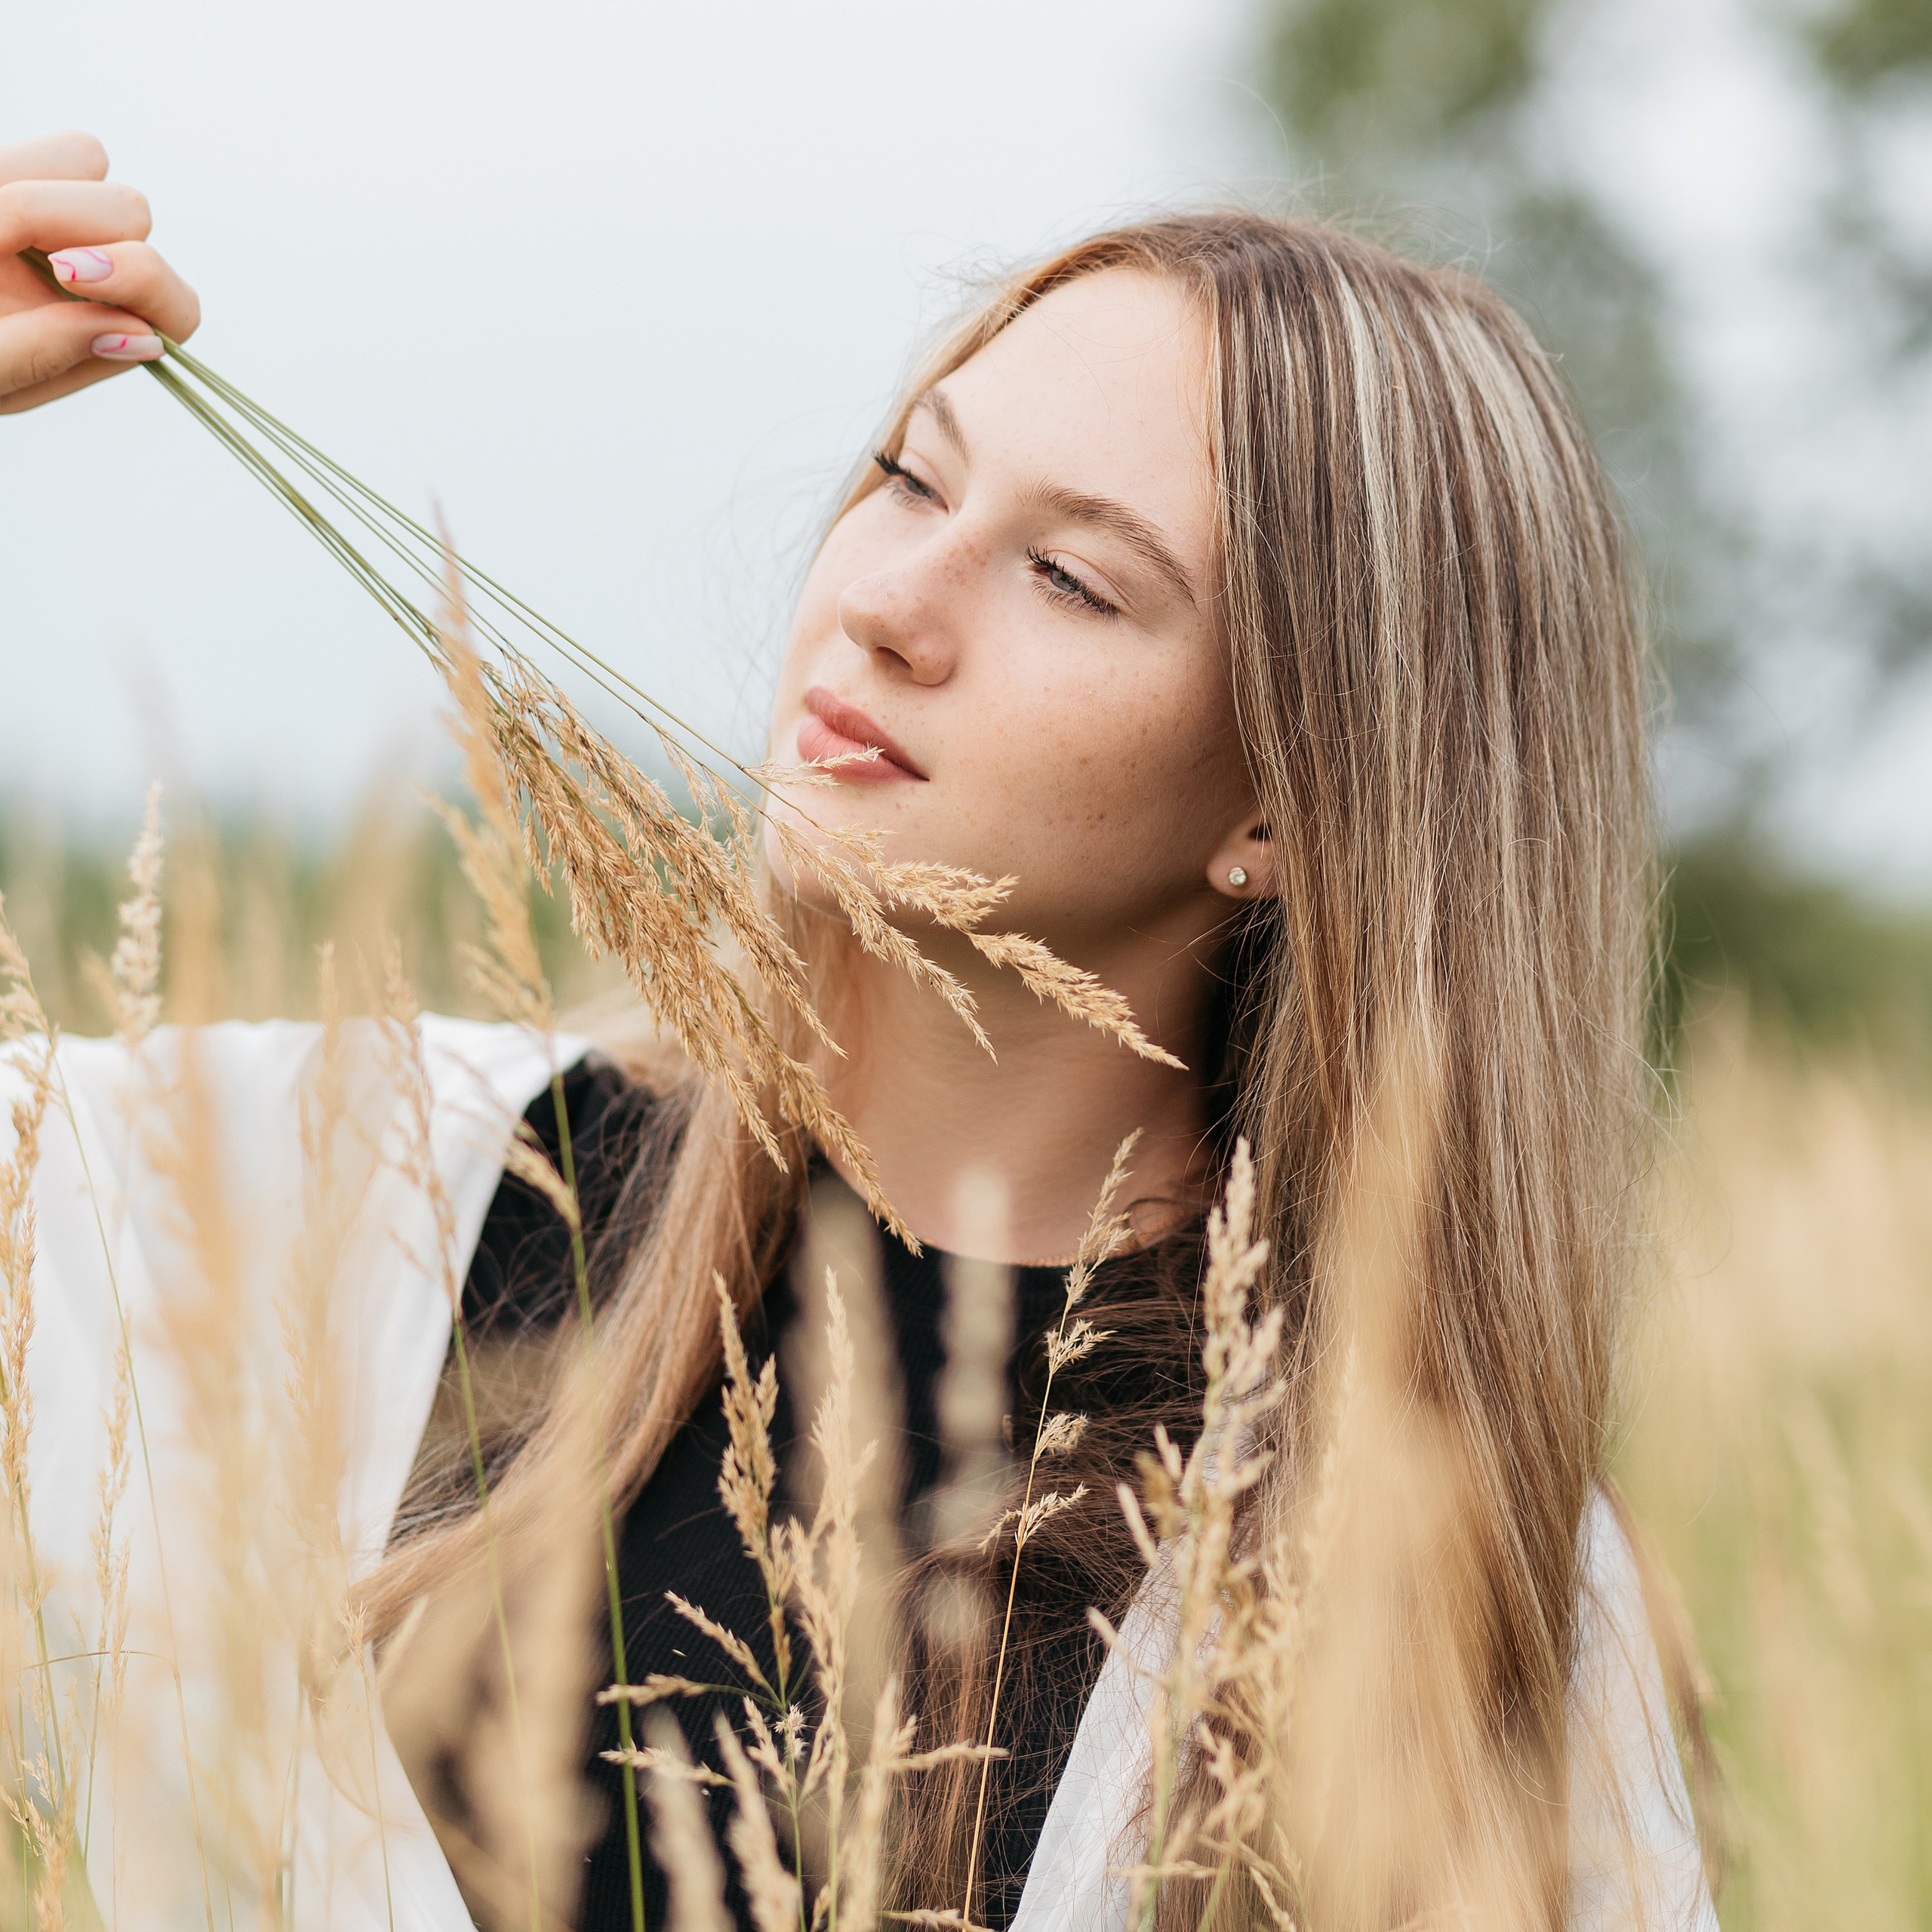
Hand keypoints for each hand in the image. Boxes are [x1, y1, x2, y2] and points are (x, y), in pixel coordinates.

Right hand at [0, 131, 200, 415]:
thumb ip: (46, 356)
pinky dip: (13, 168)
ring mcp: (62, 219)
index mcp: (105, 333)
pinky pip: (56, 151)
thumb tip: (142, 337)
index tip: (68, 271)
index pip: (175, 307)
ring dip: (36, 191)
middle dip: (71, 219)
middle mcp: (99, 272)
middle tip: (0, 240)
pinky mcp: (25, 176)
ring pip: (91, 161)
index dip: (137, 278)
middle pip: (133, 213)